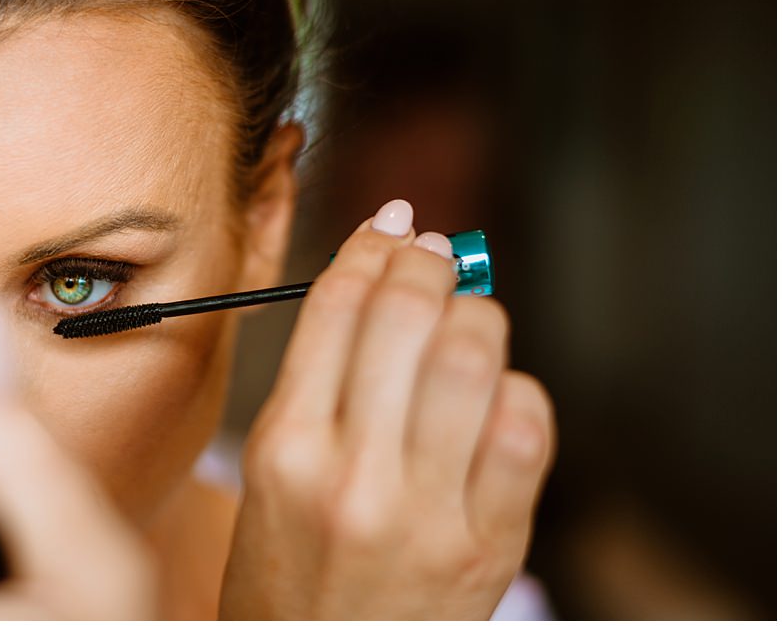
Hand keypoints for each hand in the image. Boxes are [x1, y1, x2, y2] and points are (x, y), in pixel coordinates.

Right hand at [219, 200, 554, 619]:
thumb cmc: (288, 572)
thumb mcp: (273, 471)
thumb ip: (323, 376)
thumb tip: (383, 272)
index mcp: (285, 449)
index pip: (338, 306)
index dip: (372, 247)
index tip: (391, 226)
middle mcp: (353, 475)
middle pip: (408, 314)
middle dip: (428, 261)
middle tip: (435, 250)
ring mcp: (427, 513)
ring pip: (472, 356)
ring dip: (476, 312)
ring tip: (466, 312)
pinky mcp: (489, 546)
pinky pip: (524, 427)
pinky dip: (515, 387)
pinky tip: (493, 391)